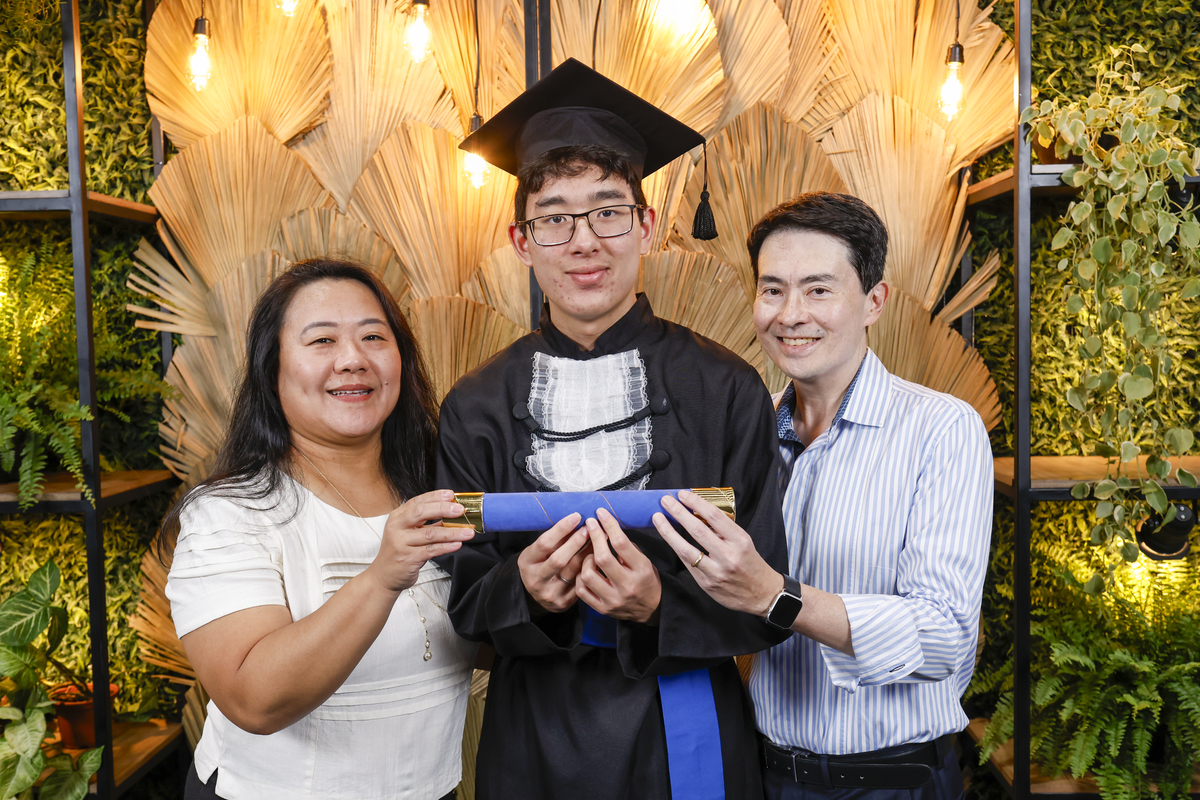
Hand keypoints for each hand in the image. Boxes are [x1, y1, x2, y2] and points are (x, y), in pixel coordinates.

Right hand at [366, 490, 474, 593]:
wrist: (384, 576)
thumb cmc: (400, 551)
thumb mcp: (409, 533)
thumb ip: (427, 523)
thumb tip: (452, 513)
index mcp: (398, 517)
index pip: (418, 501)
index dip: (436, 496)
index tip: (452, 494)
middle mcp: (397, 527)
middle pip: (421, 513)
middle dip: (443, 509)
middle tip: (460, 510)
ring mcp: (401, 543)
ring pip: (430, 533)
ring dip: (452, 532)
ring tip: (468, 531)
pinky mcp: (408, 558)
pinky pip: (431, 550)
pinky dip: (446, 546)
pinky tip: (457, 544)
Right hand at [518, 513, 588, 613]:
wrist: (537, 595)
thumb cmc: (540, 564)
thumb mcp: (540, 551)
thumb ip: (555, 539)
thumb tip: (577, 519)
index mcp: (527, 562)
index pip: (544, 543)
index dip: (561, 529)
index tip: (576, 517)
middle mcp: (536, 579)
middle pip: (559, 559)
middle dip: (576, 542)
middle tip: (590, 528)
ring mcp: (549, 593)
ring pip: (573, 571)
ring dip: (587, 553)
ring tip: (599, 540)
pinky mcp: (563, 602)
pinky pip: (581, 583)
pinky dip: (590, 569)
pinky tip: (598, 558)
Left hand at [576, 508, 661, 624]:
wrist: (651, 609)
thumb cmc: (646, 580)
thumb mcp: (645, 562)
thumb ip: (627, 548)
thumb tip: (606, 528)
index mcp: (641, 570)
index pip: (621, 544)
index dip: (608, 526)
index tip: (601, 513)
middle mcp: (627, 586)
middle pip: (602, 558)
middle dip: (594, 536)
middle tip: (590, 524)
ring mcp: (613, 599)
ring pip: (588, 574)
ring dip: (586, 559)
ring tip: (591, 554)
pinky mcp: (602, 609)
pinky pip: (582, 590)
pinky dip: (580, 577)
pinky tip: (586, 570)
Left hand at [653, 491, 781, 616]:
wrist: (762, 594)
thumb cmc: (751, 564)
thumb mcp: (744, 541)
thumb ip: (724, 529)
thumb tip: (698, 512)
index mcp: (740, 541)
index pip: (714, 516)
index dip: (696, 503)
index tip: (683, 494)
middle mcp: (728, 556)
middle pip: (697, 530)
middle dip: (678, 513)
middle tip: (666, 501)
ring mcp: (716, 571)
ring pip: (686, 549)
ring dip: (668, 531)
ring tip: (658, 518)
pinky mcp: (706, 583)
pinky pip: (687, 563)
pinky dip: (676, 548)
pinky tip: (668, 538)